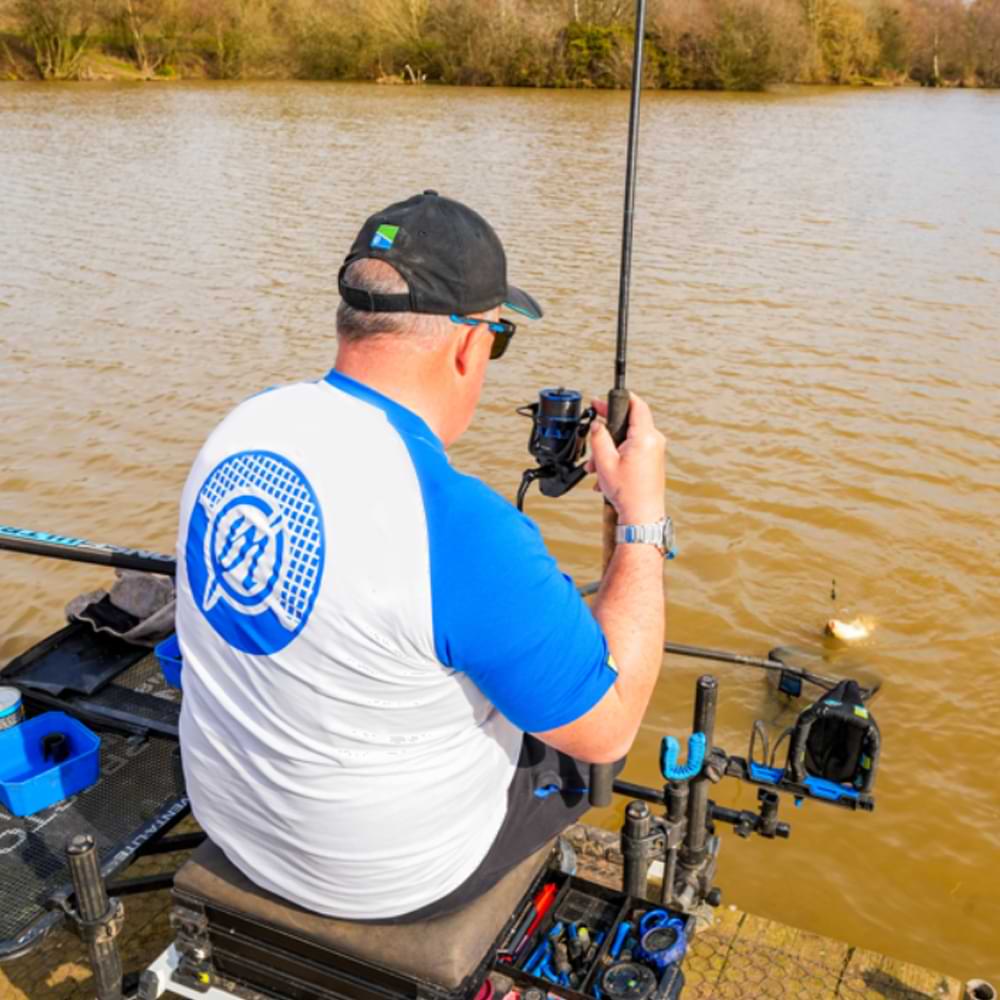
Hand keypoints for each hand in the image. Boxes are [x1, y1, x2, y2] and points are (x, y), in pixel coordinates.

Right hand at [587, 392, 665, 523]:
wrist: (642, 515)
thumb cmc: (627, 492)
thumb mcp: (605, 462)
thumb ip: (599, 438)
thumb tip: (597, 424)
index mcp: (644, 437)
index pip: (637, 405)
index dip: (620, 398)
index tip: (605, 399)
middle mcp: (654, 441)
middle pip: (629, 422)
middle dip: (608, 429)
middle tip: (593, 426)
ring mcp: (655, 451)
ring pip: (628, 438)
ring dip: (609, 448)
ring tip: (596, 466)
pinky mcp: (653, 460)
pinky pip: (633, 449)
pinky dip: (618, 456)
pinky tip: (605, 472)